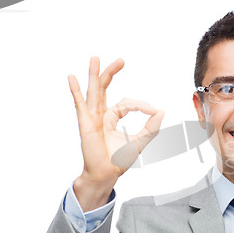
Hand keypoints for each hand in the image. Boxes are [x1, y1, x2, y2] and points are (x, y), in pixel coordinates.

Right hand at [68, 57, 163, 210]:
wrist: (107, 174)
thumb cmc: (118, 159)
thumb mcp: (140, 141)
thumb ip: (151, 127)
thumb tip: (161, 111)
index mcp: (111, 117)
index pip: (127, 103)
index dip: (141, 105)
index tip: (153, 111)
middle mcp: (100, 115)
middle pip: (105, 89)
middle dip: (111, 73)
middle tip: (121, 60)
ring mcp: (91, 118)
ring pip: (94, 92)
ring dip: (94, 74)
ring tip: (95, 58)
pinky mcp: (86, 124)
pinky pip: (80, 105)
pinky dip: (76, 91)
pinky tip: (72, 78)